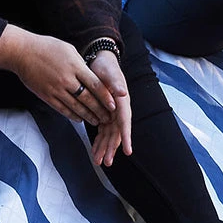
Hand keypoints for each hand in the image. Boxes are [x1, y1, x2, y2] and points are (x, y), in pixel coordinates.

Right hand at [0, 25, 115, 126]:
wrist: (22, 52)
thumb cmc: (46, 47)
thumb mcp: (68, 49)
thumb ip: (80, 64)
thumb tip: (90, 76)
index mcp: (75, 66)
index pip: (95, 84)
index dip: (106, 96)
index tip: (114, 105)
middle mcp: (67, 79)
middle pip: (87, 98)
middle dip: (100, 109)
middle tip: (108, 117)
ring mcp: (56, 89)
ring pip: (76, 107)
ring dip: (88, 115)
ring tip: (96, 121)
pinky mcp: (46, 96)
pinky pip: (62, 109)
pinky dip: (72, 115)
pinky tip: (79, 119)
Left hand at [87, 50, 131, 166]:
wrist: (99, 61)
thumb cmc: (105, 66)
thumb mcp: (109, 72)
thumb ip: (116, 83)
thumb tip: (123, 93)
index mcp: (122, 101)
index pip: (125, 122)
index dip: (126, 137)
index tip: (128, 151)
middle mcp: (119, 109)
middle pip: (117, 132)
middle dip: (112, 148)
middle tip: (106, 162)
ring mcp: (112, 113)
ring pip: (109, 135)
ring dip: (104, 148)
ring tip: (98, 161)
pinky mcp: (104, 113)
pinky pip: (102, 130)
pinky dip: (98, 141)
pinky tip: (94, 150)